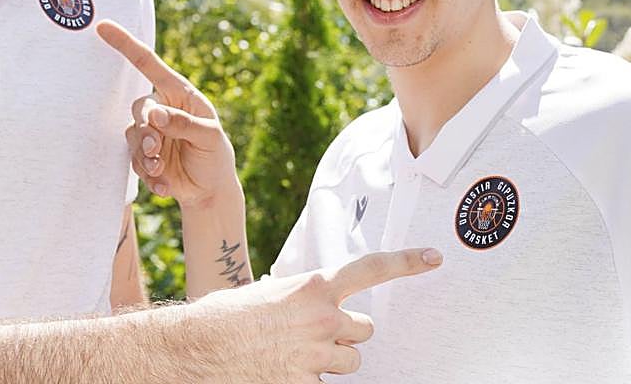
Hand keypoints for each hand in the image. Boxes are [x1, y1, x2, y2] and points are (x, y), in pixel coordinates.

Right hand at [97, 20, 237, 207]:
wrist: (210, 190)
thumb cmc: (215, 155)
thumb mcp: (209, 137)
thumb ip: (183, 123)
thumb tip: (155, 114)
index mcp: (179, 94)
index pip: (148, 64)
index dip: (125, 45)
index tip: (103, 27)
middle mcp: (161, 109)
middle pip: (138, 108)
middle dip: (145, 129)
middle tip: (157, 148)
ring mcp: (151, 133)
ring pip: (132, 135)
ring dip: (144, 155)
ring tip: (161, 170)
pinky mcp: (144, 155)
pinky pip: (134, 161)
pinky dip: (149, 176)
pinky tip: (166, 187)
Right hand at [194, 248, 442, 381]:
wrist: (196, 348)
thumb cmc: (225, 317)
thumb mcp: (265, 296)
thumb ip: (297, 298)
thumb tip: (310, 305)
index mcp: (312, 287)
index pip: (370, 269)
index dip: (406, 262)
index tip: (433, 258)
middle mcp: (322, 319)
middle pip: (364, 328)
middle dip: (347, 333)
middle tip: (316, 335)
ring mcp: (318, 356)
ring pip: (351, 361)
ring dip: (331, 360)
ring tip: (294, 355)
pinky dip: (311, 380)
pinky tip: (283, 372)